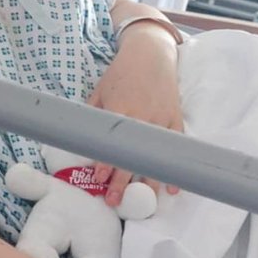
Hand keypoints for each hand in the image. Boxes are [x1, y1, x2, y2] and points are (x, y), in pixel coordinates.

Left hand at [88, 22, 182, 205]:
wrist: (150, 54)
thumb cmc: (120, 73)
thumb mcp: (99, 92)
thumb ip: (93, 116)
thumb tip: (82, 140)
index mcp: (120, 110)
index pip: (112, 144)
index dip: (104, 163)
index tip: (98, 179)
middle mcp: (142, 118)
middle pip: (132, 156)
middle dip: (122, 181)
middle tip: (113, 201)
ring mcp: (161, 120)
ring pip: (154, 157)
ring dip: (147, 182)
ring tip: (142, 203)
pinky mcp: (175, 120)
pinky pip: (173, 149)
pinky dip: (172, 168)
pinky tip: (171, 188)